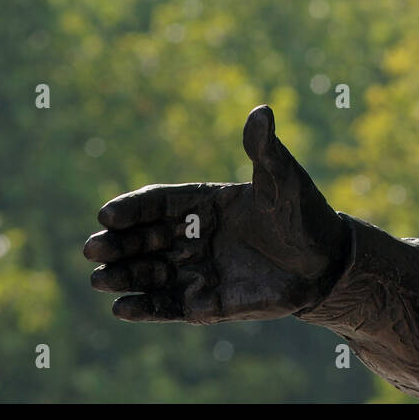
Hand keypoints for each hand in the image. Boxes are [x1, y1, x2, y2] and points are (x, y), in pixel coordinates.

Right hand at [83, 104, 348, 322]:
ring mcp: (196, 270)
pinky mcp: (205, 304)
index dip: (132, 209)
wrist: (325, 262)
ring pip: (149, 274)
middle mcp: (192, 236)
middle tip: (93, 248)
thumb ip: (265, 150)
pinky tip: (121, 309)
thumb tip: (261, 111)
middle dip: (117, 244)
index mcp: (203, 203)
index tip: (108, 214)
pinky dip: (144, 309)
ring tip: (100, 278)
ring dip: (123, 276)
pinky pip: (168, 307)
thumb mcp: (283, 178)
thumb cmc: (302, 214)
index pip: (158, 203)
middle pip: (144, 239)